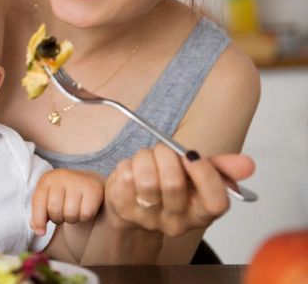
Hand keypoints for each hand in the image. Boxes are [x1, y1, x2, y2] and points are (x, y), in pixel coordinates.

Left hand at [30, 168, 104, 235]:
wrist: (89, 182)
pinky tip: (85, 209)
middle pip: (54, 210)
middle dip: (58, 219)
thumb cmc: (65, 194)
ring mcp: (78, 181)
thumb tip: (38, 230)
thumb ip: (40, 213)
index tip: (41, 232)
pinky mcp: (94, 188)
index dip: (38, 220)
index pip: (38, 202)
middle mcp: (61, 177)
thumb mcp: (49, 198)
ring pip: (70, 214)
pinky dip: (85, 217)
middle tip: (63, 213)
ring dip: (72, 219)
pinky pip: (86, 214)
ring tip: (74, 211)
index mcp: (47, 179)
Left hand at [104, 143, 254, 235]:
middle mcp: (176, 222)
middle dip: (167, 155)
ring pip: (146, 179)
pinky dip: (127, 164)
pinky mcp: (123, 209)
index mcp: (201, 213)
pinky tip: (132, 169)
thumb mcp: (197, 176)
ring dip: (145, 157)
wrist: (133, 204)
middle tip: (163, 149)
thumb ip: (222, 168)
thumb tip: (248, 164)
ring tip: (147, 158)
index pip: (216, 203)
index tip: (192, 155)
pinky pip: (124, 177)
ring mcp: (148, 218)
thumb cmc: (168, 185)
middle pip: (174, 184)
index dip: (206, 175)